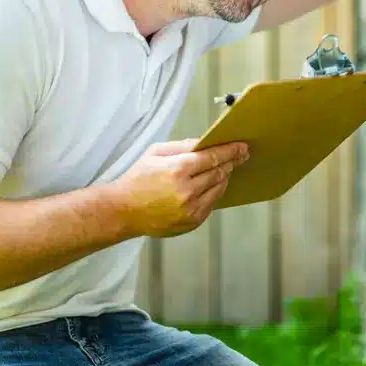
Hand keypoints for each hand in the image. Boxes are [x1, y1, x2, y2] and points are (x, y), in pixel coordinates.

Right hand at [109, 139, 248, 237]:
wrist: (123, 210)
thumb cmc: (137, 179)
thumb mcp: (155, 153)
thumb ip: (182, 146)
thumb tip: (204, 143)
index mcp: (177, 169)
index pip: (212, 157)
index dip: (230, 151)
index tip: (242, 147)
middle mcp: (187, 190)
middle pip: (219, 172)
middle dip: (231, 162)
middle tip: (241, 155)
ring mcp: (190, 209)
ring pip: (218, 189)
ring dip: (224, 177)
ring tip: (226, 168)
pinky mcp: (191, 222)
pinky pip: (211, 204)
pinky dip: (214, 193)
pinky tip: (212, 185)